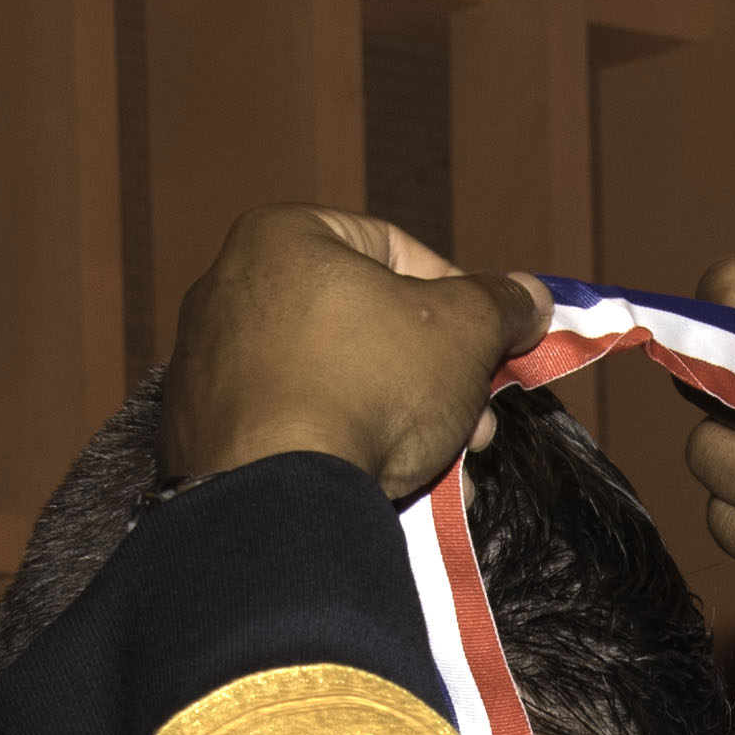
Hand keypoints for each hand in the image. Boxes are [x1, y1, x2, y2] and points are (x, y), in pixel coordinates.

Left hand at [161, 206, 548, 501]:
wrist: (278, 498)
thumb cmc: (369, 384)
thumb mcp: (464, 330)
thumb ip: (500, 304)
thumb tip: (532, 296)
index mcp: (280, 236)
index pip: (393, 249)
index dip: (458, 296)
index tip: (493, 342)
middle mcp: (228, 290)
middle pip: (364, 324)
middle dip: (436, 377)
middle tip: (478, 421)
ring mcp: (208, 368)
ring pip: (335, 384)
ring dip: (405, 424)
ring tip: (450, 467)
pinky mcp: (203, 436)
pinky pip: (294, 431)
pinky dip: (345, 452)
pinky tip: (394, 489)